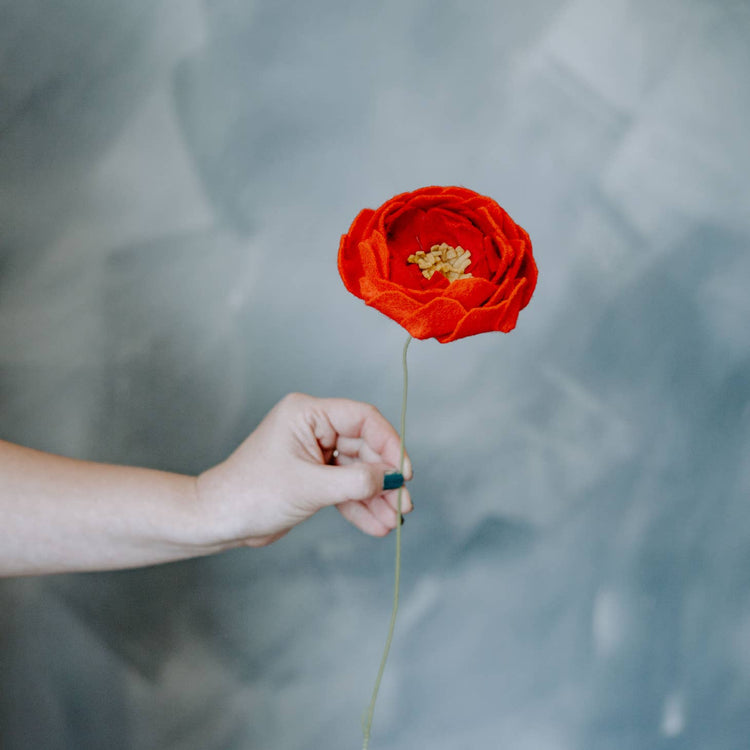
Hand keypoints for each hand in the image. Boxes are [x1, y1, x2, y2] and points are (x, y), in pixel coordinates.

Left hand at [196, 393, 412, 547]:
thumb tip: (393, 479)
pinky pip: (345, 487)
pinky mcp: (313, 477)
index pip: (363, 418)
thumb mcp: (310, 487)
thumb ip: (355, 481)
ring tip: (393, 521)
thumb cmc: (252, 493)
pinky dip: (360, 505)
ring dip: (376, 496)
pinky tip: (377, 525)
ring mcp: (314, 453)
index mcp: (308, 413)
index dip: (390, 443)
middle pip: (365, 447)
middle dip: (385, 478)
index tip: (405, 472)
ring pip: (358, 470)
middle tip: (404, 505)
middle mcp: (314, 428)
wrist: (219, 520)